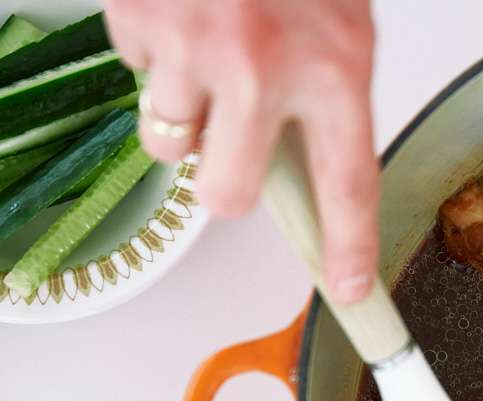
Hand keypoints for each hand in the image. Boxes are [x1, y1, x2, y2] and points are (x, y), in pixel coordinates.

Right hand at [106, 0, 379, 302]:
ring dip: (181, 107)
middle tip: (229, 142)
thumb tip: (306, 146)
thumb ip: (327, 80)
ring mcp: (194, 48)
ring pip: (169, 140)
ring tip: (203, 44)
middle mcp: (262, 66)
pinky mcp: (140, 22)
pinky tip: (180, 4)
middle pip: (229, 193)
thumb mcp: (337, 10)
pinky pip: (135, 68)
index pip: (346, 185)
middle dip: (222, 182)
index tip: (347, 289)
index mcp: (333, 63)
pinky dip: (152, 43)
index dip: (346, 246)